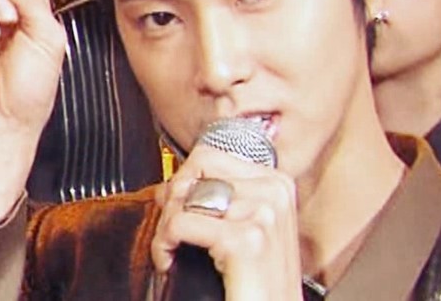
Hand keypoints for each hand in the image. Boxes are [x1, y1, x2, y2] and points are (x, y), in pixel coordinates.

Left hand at [152, 147, 302, 300]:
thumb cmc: (260, 285)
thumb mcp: (244, 232)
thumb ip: (213, 200)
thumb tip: (169, 185)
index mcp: (277, 183)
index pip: (210, 156)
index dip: (183, 181)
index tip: (173, 209)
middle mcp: (274, 191)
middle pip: (197, 170)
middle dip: (172, 200)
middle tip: (168, 232)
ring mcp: (262, 213)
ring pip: (185, 197)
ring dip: (165, 226)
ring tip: (170, 249)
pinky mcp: (245, 240)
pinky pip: (180, 224)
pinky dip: (163, 244)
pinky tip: (168, 262)